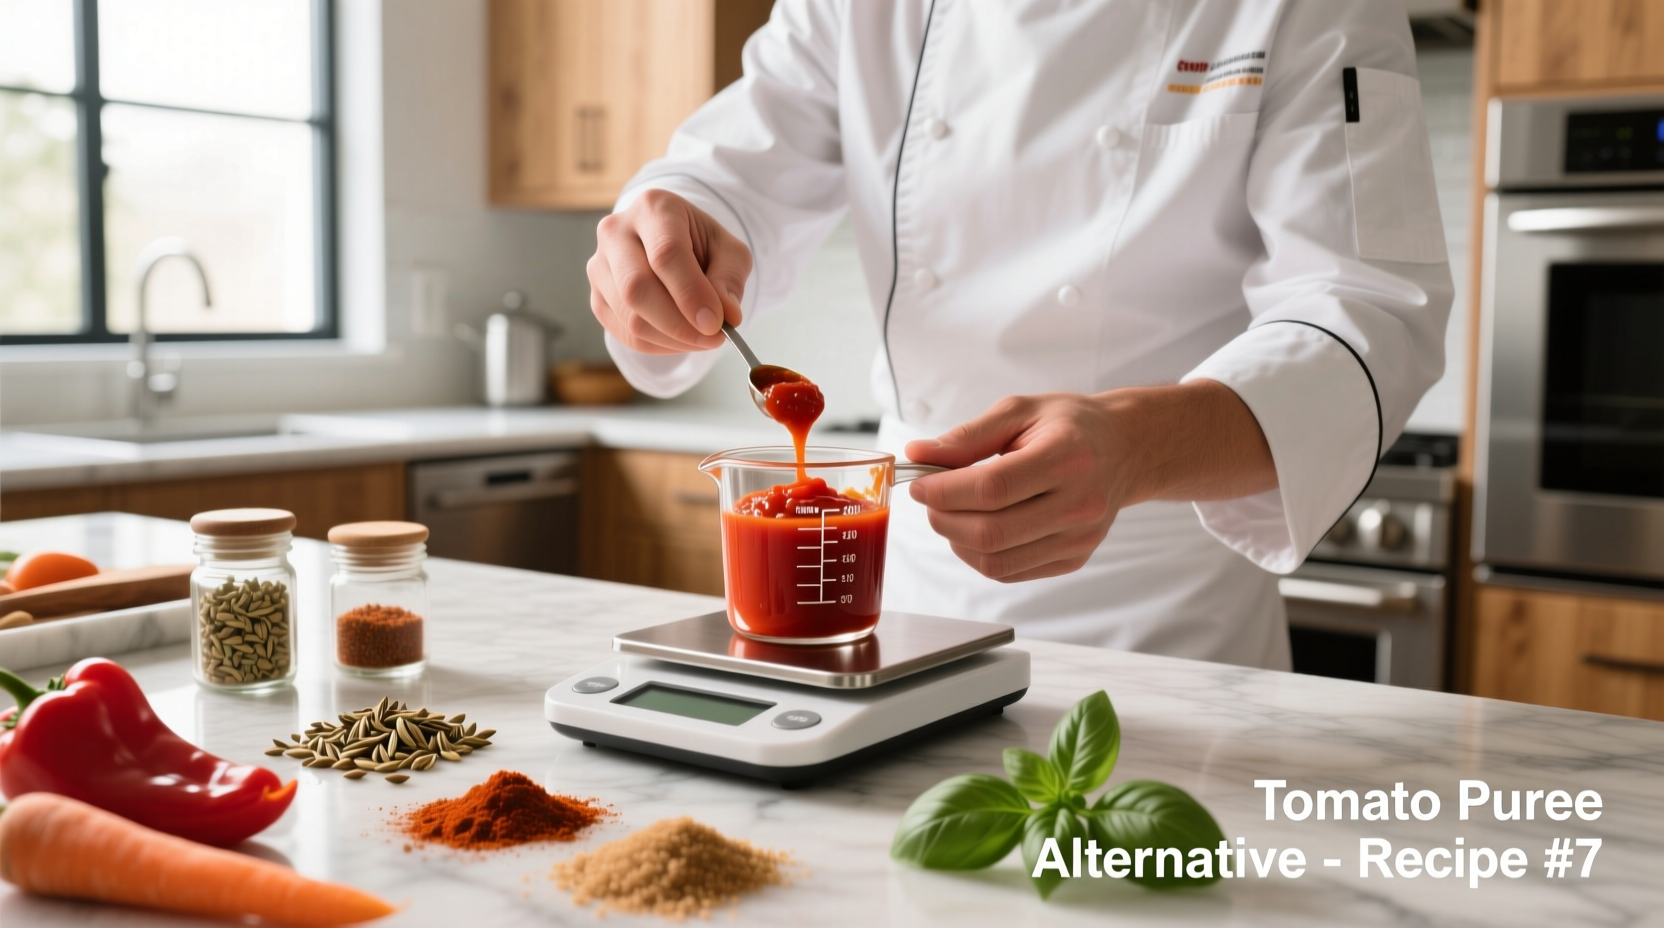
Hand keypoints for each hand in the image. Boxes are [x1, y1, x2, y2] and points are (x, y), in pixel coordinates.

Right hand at [588, 189, 752, 354]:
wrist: (670, 247)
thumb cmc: (702, 246)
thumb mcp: (729, 252)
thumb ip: (730, 279)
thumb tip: (728, 315)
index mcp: (653, 208)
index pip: (665, 254)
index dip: (690, 293)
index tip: (715, 323)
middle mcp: (615, 232)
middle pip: (637, 287)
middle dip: (679, 323)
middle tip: (713, 338)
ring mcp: (599, 266)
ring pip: (630, 317)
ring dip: (673, 338)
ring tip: (702, 337)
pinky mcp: (596, 298)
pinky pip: (625, 334)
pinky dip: (660, 345)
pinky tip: (681, 338)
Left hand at [903, 382, 1275, 582]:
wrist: (1124, 449)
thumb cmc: (1069, 426)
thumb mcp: (1019, 412)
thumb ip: (967, 436)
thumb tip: (917, 455)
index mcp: (1067, 457)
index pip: (992, 488)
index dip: (943, 490)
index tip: (919, 482)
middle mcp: (1079, 503)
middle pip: (991, 531)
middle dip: (943, 518)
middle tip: (929, 499)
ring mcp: (1080, 538)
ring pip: (996, 561)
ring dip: (957, 541)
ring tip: (951, 513)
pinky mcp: (1075, 558)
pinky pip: (1010, 572)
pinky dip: (979, 555)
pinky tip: (976, 528)